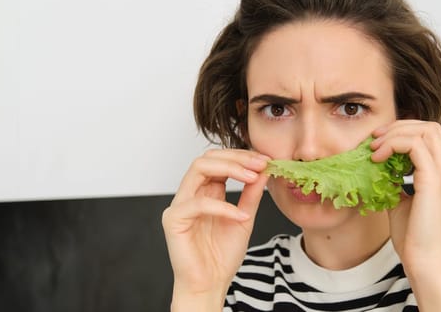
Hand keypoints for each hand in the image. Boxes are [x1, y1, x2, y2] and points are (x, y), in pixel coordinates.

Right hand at [161, 149, 269, 307]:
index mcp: (205, 190)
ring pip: (198, 169)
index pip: (219, 160)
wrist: (211, 284)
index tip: (266, 160)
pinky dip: (223, 206)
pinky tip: (241, 215)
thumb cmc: (222, 255)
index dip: (242, 156)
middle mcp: (190, 193)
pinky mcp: (174, 220)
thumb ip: (252, 193)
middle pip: (207, 158)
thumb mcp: (245, 217)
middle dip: (236, 157)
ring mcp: (180, 204)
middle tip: (260, 164)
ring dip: (229, 169)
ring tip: (252, 178)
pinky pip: (198, 203)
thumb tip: (264, 169)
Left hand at [371, 120, 440, 310]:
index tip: (381, 142)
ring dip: (395, 134)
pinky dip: (393, 146)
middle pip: (430, 127)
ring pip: (425, 131)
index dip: (405, 132)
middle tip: (375, 139)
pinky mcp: (435, 182)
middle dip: (399, 127)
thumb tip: (381, 168)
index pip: (433, 137)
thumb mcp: (404, 203)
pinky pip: (415, 146)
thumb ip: (398, 183)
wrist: (426, 264)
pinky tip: (378, 159)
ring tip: (374, 149)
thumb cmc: (415, 240)